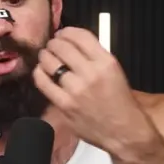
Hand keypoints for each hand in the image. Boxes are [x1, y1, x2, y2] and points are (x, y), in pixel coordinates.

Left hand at [33, 27, 155, 154]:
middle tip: (52, 46)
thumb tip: (72, 44)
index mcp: (106, 62)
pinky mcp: (64, 105)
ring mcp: (76, 90)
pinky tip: (41, 72)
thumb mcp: (115, 72)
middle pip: (62, 47)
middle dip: (54, 43)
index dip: (67, 32)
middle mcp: (90, 73)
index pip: (80, 36)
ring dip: (45, 56)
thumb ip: (95, 57)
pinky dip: (39, 74)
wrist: (123, 132)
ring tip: (45, 57)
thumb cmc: (120, 103)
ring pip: (50, 62)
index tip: (62, 34)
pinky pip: (43, 82)